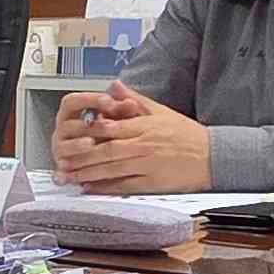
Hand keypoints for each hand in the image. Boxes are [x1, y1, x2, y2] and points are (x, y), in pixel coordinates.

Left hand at [64, 83, 214, 193]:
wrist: (212, 156)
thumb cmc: (186, 134)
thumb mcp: (161, 111)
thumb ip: (134, 100)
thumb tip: (114, 86)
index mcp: (144, 126)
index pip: (110, 128)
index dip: (88, 133)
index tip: (71, 135)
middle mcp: (143, 145)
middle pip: (105, 151)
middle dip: (81, 156)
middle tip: (61, 159)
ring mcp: (146, 165)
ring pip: (111, 169)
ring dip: (87, 173)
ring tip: (68, 175)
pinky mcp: (151, 183)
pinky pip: (123, 186)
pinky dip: (105, 187)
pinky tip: (89, 187)